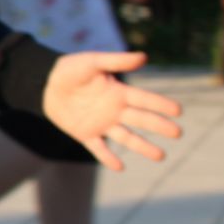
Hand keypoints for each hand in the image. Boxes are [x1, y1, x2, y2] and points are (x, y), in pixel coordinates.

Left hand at [39, 52, 182, 170]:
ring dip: (142, 147)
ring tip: (160, 156)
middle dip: (160, 126)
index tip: (178, 111)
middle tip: (178, 133)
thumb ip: (115, 61)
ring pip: (126, 137)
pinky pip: (98, 148)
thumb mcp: (92, 62)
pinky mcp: (85, 134)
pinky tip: (120, 167)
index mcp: (118, 92)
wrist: (45, 83)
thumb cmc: (71, 70)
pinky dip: (108, 158)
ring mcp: (101, 123)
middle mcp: (114, 110)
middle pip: (141, 119)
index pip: (144, 99)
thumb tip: (143, 57)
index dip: (160, 105)